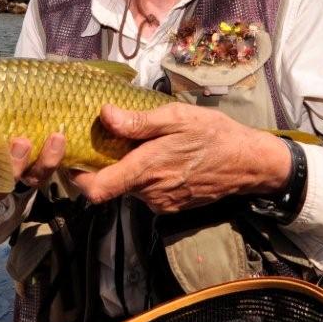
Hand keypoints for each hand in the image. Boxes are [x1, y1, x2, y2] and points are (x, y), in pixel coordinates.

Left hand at [72, 104, 290, 213]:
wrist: (249, 163)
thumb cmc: (214, 134)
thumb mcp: (177, 118)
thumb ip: (139, 122)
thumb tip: (104, 115)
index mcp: (147, 170)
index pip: (97, 190)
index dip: (78, 179)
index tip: (73, 160)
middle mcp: (150, 193)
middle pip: (112, 185)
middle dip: (108, 165)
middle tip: (112, 139)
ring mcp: (162, 203)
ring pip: (131, 188)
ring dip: (130, 169)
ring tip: (144, 145)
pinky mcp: (172, 206)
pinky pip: (148, 192)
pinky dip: (147, 177)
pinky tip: (163, 158)